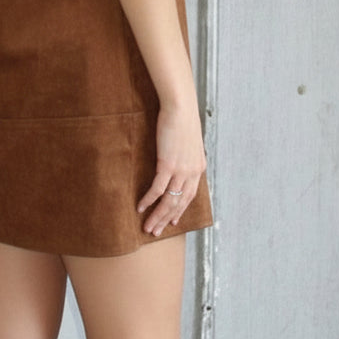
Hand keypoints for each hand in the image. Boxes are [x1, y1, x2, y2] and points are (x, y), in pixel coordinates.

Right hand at [137, 100, 206, 236]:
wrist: (181, 107)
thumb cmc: (183, 118)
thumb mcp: (189, 140)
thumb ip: (185, 154)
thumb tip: (178, 157)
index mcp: (198, 168)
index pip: (189, 196)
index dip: (180, 210)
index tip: (172, 221)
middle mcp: (192, 173)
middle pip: (179, 204)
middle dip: (166, 219)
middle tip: (156, 231)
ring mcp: (181, 170)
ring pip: (168, 201)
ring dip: (157, 216)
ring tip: (147, 226)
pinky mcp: (168, 165)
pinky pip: (157, 189)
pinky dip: (149, 200)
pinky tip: (140, 207)